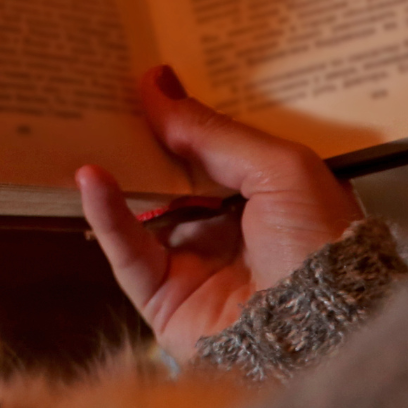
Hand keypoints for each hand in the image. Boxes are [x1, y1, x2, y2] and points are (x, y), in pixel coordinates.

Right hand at [76, 65, 364, 361]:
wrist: (321, 334)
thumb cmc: (320, 246)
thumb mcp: (280, 168)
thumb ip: (213, 132)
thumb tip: (156, 83)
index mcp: (272, 196)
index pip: (219, 146)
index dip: (187, 113)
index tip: (148, 73)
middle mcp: (232, 228)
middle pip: (174, 173)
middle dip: (143, 136)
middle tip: (105, 91)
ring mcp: (195, 262)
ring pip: (143, 206)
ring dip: (117, 169)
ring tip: (86, 125)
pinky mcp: (163, 296)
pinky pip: (127, 249)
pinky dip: (105, 213)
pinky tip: (90, 177)